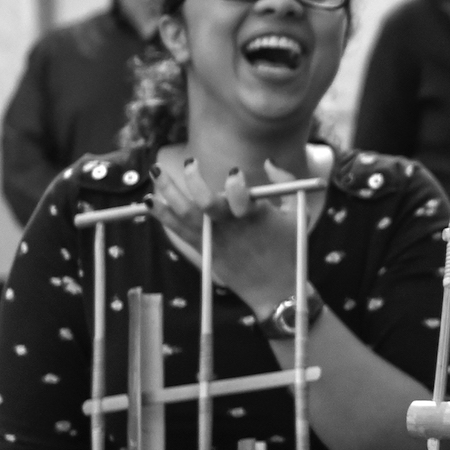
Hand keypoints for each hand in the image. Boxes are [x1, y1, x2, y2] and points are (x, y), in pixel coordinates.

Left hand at [149, 153, 304, 311]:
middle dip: (193, 179)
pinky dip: (162, 214)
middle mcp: (231, 226)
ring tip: (157, 171)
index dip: (235, 182)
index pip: (241, 195)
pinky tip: (151, 201)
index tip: (234, 172)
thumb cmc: (289, 249)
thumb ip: (285, 183)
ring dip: (168, 190)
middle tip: (190, 163)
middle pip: (205, 201)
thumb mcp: (299, 214)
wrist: (275, 288)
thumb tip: (268, 161)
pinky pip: (177, 229)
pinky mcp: (204, 249)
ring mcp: (214, 238)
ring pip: (184, 212)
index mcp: (257, 216)